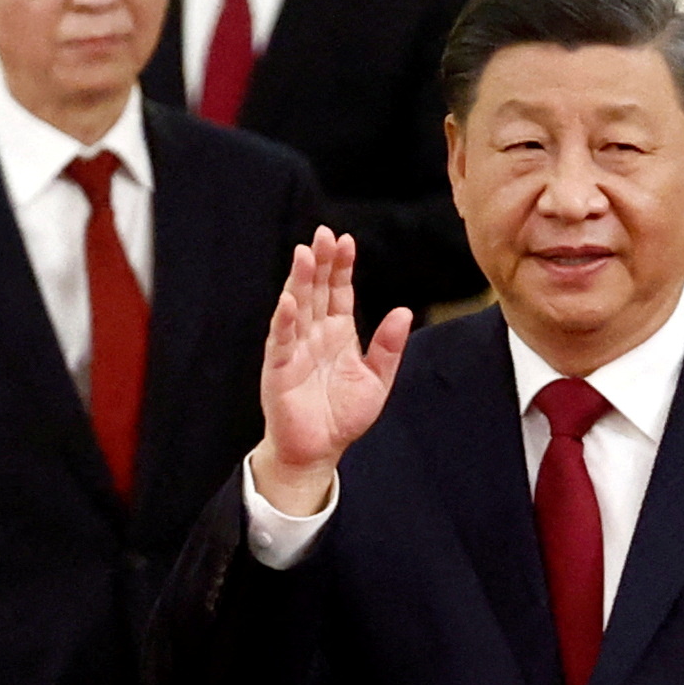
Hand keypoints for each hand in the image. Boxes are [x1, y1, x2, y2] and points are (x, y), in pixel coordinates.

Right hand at [249, 227, 411, 515]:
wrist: (319, 450)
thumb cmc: (343, 415)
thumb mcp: (376, 380)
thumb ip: (388, 347)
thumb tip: (404, 311)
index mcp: (338, 333)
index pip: (339, 292)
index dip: (342, 267)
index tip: (346, 240)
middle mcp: (315, 334)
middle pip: (317, 291)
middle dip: (321, 262)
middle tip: (323, 234)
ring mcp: (295, 348)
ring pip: (297, 307)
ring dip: (300, 281)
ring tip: (305, 255)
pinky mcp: (279, 368)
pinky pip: (282, 341)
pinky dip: (284, 321)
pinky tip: (288, 301)